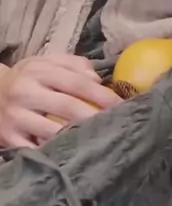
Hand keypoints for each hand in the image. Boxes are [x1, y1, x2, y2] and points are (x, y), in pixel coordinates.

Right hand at [0, 53, 121, 148]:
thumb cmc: (27, 76)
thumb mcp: (46, 61)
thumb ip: (73, 64)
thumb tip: (96, 78)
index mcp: (39, 70)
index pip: (76, 82)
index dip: (100, 93)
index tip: (119, 103)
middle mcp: (26, 92)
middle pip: (67, 106)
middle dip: (93, 115)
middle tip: (114, 123)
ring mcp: (16, 116)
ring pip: (51, 130)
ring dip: (75, 135)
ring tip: (95, 137)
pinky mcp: (8, 137)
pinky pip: (34, 148)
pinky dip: (52, 149)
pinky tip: (69, 150)